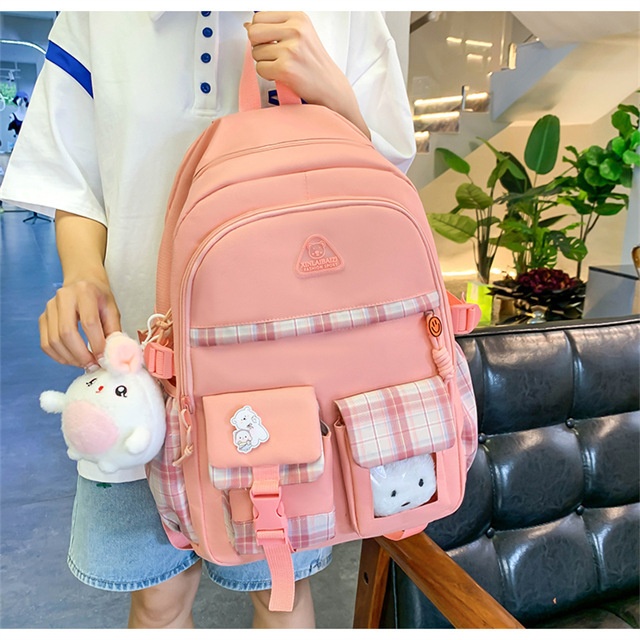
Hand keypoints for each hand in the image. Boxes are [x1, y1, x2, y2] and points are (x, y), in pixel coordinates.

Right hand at [39, 275, 120, 369]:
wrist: (81, 280)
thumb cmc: (99, 296)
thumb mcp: (112, 309)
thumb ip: (113, 331)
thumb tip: (113, 356)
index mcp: (85, 293)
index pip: (89, 322)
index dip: (96, 344)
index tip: (104, 358)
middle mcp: (63, 298)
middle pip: (67, 332)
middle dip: (81, 354)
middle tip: (93, 365)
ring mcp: (49, 308)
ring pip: (53, 340)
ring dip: (70, 358)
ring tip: (84, 364)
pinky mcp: (42, 318)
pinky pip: (45, 343)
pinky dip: (58, 356)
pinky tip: (72, 360)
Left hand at [245, 12, 369, 137]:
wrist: (330, 86)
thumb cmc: (315, 64)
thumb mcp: (301, 35)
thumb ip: (276, 28)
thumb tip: (248, 26)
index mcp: (298, 18)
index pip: (259, 17)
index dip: (259, 31)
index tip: (269, 40)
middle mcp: (295, 30)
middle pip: (253, 32)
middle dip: (258, 45)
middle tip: (272, 54)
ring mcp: (290, 50)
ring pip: (256, 53)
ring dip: (265, 62)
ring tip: (282, 65)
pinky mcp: (285, 68)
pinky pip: (260, 69)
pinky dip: (268, 75)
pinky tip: (282, 74)